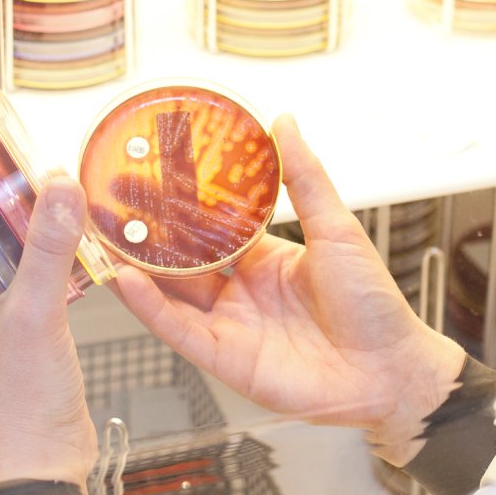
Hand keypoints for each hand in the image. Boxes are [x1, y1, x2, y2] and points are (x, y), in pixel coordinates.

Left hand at [0, 172, 97, 488]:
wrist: (41, 462)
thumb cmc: (16, 405)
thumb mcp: (33, 314)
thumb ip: (47, 248)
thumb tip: (58, 187)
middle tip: (17, 156)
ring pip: (4, 252)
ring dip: (26, 222)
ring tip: (53, 189)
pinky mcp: (28, 328)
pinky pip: (34, 276)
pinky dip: (52, 254)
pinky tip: (79, 241)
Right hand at [111, 117, 464, 463]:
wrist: (391, 371)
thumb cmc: (374, 306)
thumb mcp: (337, 229)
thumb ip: (305, 179)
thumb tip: (284, 123)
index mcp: (266, 259)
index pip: (211, 226)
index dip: (182, 203)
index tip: (152, 172)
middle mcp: (242, 291)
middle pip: (181, 259)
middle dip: (146, 233)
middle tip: (112, 202)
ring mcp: (231, 325)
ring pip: (170, 293)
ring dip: (136, 268)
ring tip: (104, 238)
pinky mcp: (225, 359)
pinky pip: (179, 331)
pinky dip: (150, 308)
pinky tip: (127, 282)